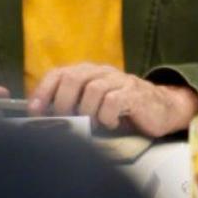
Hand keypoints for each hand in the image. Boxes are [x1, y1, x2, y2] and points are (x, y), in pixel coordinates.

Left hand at [30, 62, 197, 136]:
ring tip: (92, 124)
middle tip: (65, 121)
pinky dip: (106, 117)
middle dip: (63, 102)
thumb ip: (72, 106)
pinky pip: (113, 101)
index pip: (59, 73)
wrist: (162, 110)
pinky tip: (110, 124)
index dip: (43, 92)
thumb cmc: (123, 111)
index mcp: (89, 73)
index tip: (34, 112)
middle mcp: (103, 72)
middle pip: (73, 78)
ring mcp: (120, 80)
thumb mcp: (94, 105)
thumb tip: (41, 120)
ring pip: (92, 90)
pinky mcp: (135, 93)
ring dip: (87, 112)